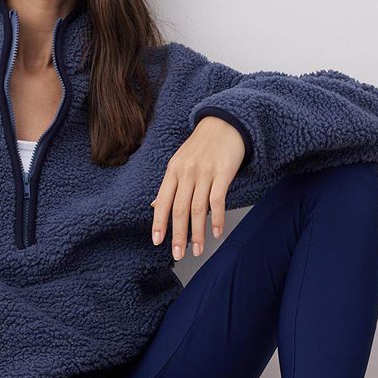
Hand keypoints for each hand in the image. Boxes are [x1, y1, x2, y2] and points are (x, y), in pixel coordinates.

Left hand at [150, 115, 246, 258]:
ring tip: (197, 250)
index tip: (157, 241)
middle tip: (178, 255)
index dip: (159, 222)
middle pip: (179, 209)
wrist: (225, 122)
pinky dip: (216, 218)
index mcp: (173, 171)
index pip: (162, 201)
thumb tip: (152, 206)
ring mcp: (205, 172)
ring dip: (197, 232)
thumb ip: (168, 186)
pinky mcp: (223, 172)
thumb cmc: (201, 146)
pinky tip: (216, 232)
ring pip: (198, 208)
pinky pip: (218, 199)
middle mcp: (186, 172)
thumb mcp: (179, 162)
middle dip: (178, 235)